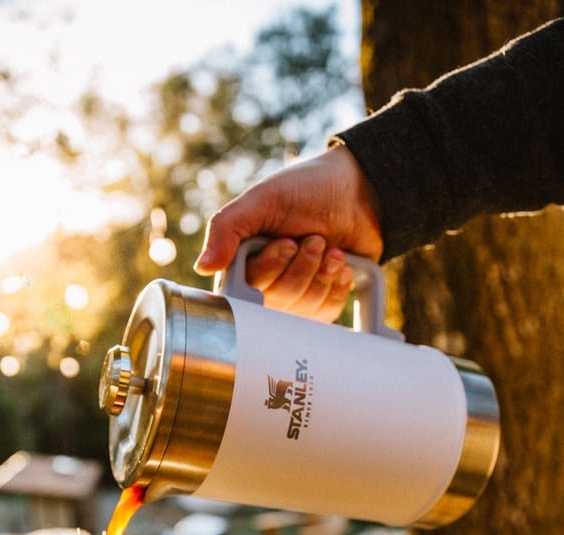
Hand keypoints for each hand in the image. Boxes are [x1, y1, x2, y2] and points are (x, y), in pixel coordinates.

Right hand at [195, 145, 383, 320]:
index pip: (248, 289)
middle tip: (314, 238)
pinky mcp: (320, 303)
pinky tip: (341, 265)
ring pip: (303, 310)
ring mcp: (295, 295)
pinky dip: (336, 288)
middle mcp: (265, 282)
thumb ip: (227, 229)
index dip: (271, 268)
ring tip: (331, 249)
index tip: (287, 241)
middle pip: (279, 301)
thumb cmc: (308, 189)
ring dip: (322, 274)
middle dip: (303, 266)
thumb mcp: (263, 199)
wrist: (360, 191)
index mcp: (244, 260)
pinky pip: (324, 316)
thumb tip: (203, 268)